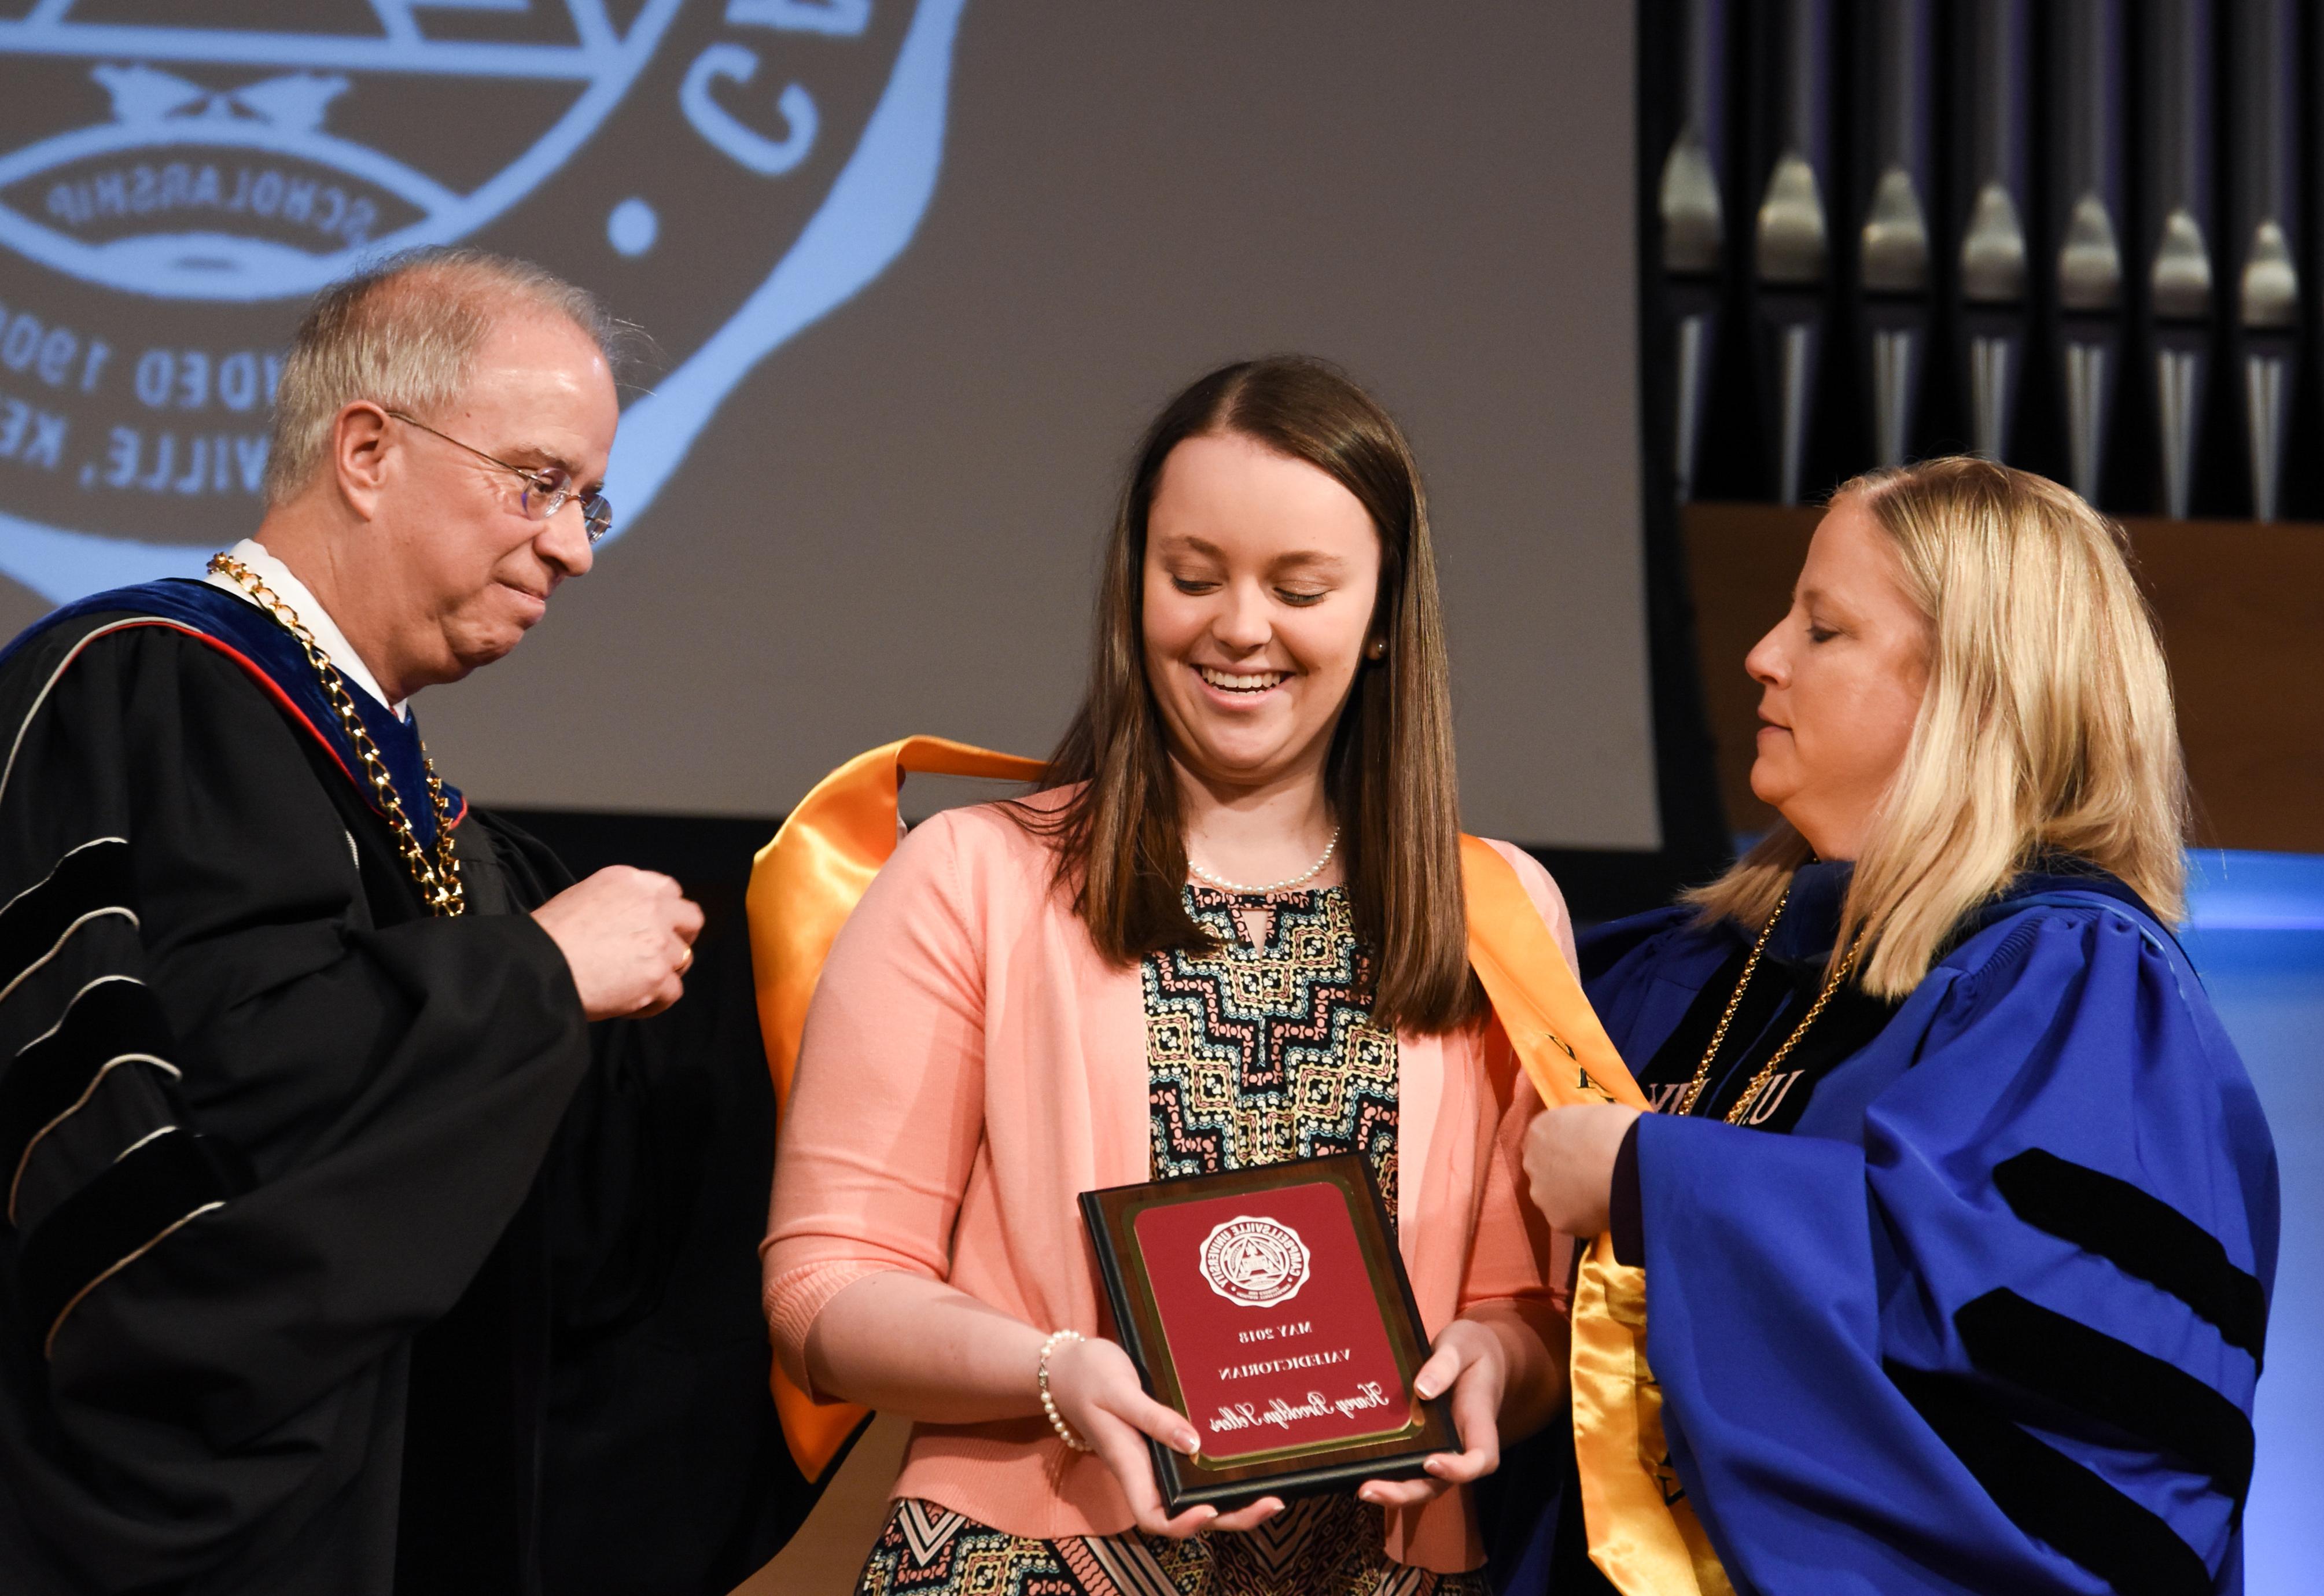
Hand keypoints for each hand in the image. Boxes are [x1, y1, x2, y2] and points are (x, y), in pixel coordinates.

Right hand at [532, 866, 702, 1019]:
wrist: (537, 965)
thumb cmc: (546, 937)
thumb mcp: (581, 899)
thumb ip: (617, 905)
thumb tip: (630, 924)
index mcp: (629, 881)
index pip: (668, 890)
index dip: (665, 912)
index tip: (655, 927)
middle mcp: (651, 905)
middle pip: (690, 919)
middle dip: (681, 937)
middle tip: (661, 956)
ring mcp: (658, 940)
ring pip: (683, 958)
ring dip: (663, 973)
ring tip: (632, 985)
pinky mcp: (658, 975)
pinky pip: (673, 992)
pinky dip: (653, 1002)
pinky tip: (629, 1004)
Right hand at [1043, 1335, 1283, 1538]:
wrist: (1067, 1366)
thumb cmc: (1087, 1377)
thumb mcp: (1118, 1391)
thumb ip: (1153, 1417)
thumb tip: (1193, 1443)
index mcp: (1130, 1466)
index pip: (1154, 1517)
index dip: (1183, 1525)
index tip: (1210, 1511)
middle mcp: (1147, 1471)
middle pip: (1189, 1513)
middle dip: (1231, 1516)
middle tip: (1272, 1502)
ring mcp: (1157, 1460)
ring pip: (1198, 1494)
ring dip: (1234, 1499)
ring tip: (1274, 1491)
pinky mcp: (1166, 1443)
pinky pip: (1196, 1468)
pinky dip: (1223, 1473)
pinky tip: (1249, 1461)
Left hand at [1356, 1317, 1506, 1508]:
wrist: (1480, 1355)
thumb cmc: (1472, 1350)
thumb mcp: (1462, 1344)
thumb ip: (1446, 1363)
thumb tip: (1422, 1390)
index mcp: (1479, 1419)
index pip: (1481, 1459)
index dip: (1459, 1469)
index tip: (1431, 1462)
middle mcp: (1462, 1442)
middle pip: (1443, 1483)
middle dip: (1409, 1492)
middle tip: (1371, 1489)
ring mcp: (1443, 1447)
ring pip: (1424, 1482)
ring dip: (1396, 1491)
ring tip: (1363, 1488)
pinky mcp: (1425, 1443)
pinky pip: (1410, 1465)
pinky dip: (1390, 1472)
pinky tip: (1362, 1469)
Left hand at [1523, 1103, 1638, 1235]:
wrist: (1627, 1161)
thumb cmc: (1616, 1128)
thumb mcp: (1593, 1115)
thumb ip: (1581, 1130)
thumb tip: (1590, 1138)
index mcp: (1539, 1129)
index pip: (1543, 1142)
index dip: (1564, 1150)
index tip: (1582, 1155)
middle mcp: (1531, 1161)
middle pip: (1544, 1171)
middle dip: (1564, 1175)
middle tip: (1593, 1177)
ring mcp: (1540, 1193)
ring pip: (1554, 1199)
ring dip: (1572, 1198)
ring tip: (1602, 1196)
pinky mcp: (1556, 1220)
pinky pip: (1572, 1220)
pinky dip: (1586, 1218)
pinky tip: (1606, 1211)